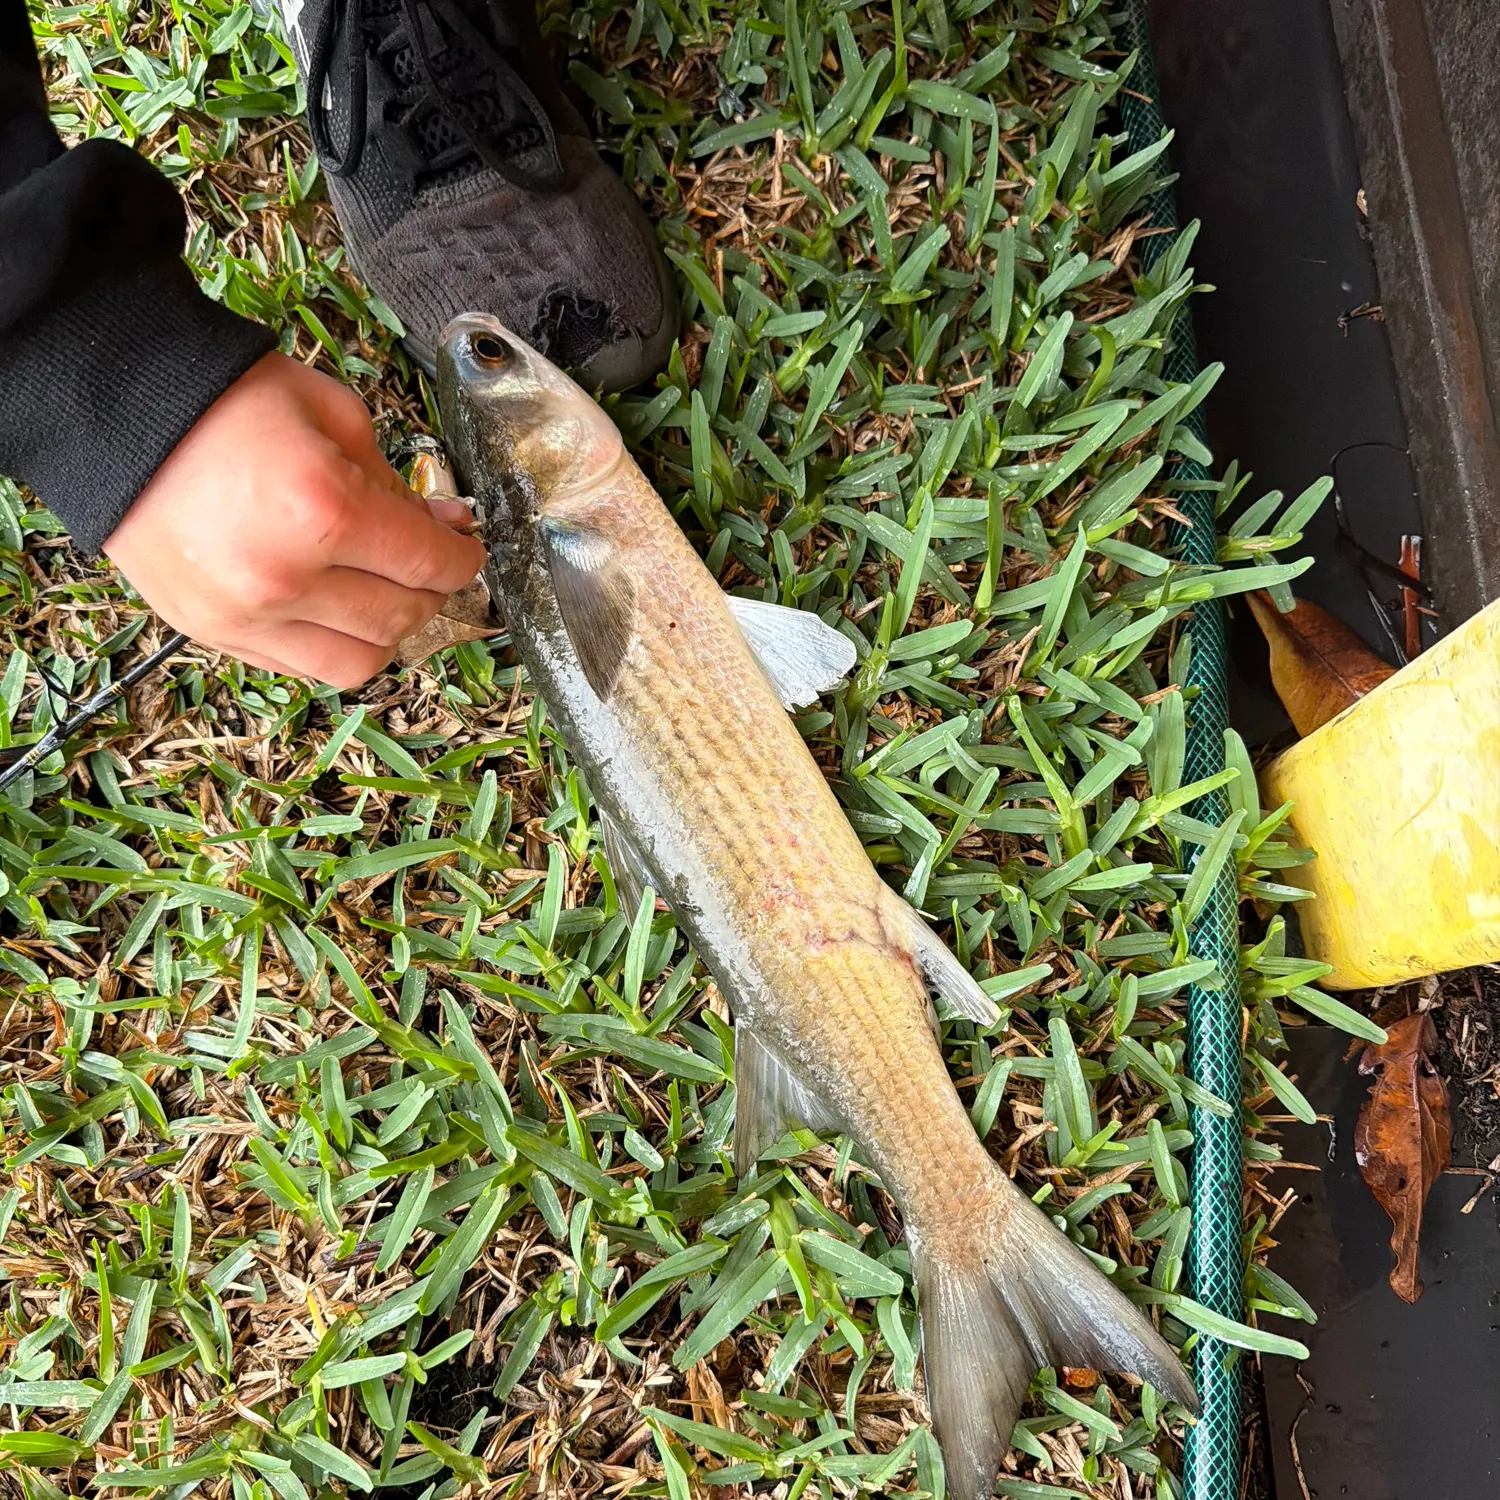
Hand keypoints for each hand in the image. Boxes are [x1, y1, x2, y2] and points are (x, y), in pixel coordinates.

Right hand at [104, 353, 484, 687]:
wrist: (114, 415)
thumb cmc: (225, 401)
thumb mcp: (333, 414)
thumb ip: (395, 480)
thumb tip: (441, 527)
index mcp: (325, 511)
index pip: (430, 564)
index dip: (462, 559)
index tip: (464, 548)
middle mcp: (287, 577)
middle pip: (403, 617)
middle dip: (430, 590)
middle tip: (425, 562)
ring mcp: (246, 615)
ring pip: (360, 661)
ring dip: (387, 630)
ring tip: (382, 591)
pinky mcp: (214, 634)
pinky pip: (304, 667)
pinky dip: (334, 644)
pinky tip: (334, 606)